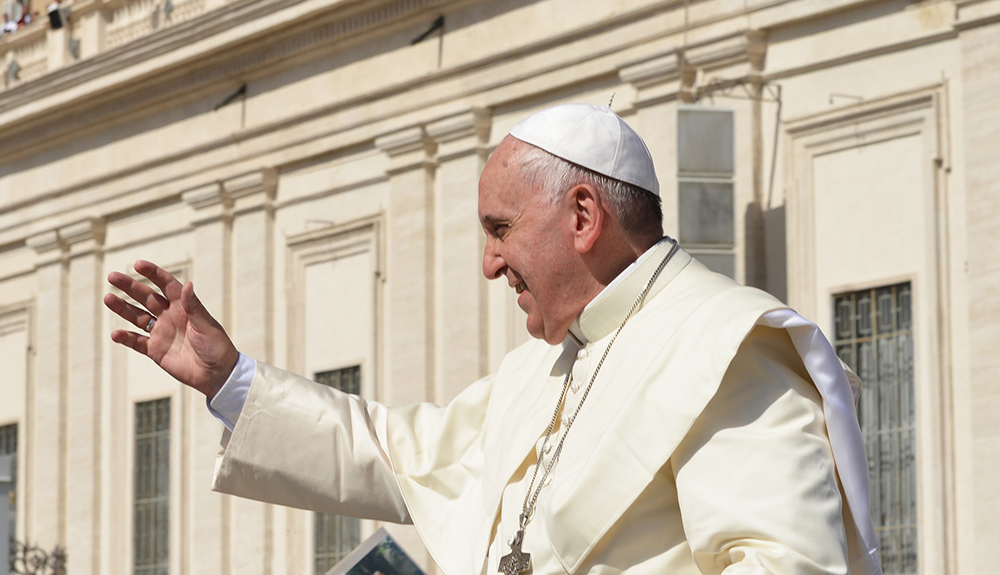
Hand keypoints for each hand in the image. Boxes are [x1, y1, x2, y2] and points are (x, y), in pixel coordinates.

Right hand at [104, 260, 238, 398]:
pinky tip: (115, 334)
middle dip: (130, 287)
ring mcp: (161, 332)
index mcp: (184, 307)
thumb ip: (194, 307)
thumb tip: (188, 284)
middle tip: (112, 276)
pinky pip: (136, 342)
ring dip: (122, 308)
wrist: (216, 374)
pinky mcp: (155, 350)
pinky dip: (126, 338)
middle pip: (146, 297)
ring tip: (108, 298)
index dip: (153, 274)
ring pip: (137, 316)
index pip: (166, 285)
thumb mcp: (207, 325)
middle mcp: (170, 316)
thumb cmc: (217, 346)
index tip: (138, 265)